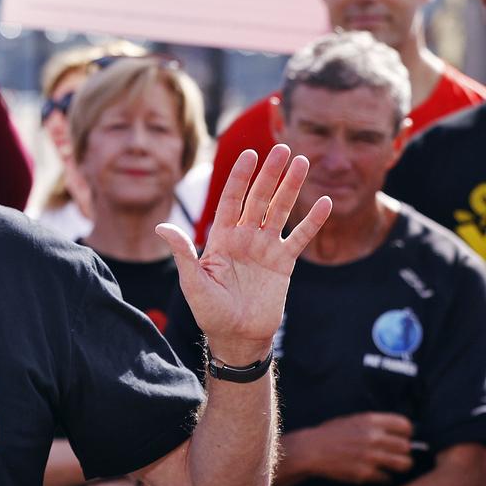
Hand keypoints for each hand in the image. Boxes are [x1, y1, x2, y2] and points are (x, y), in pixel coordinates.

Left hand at [157, 145, 330, 363]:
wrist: (236, 336)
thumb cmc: (210, 310)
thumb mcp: (193, 281)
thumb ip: (183, 252)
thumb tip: (161, 227)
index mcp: (221, 237)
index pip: (232, 200)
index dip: (240, 177)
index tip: (249, 154)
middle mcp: (245, 237)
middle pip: (259, 198)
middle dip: (270, 174)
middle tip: (284, 149)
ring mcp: (266, 248)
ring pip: (281, 211)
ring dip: (292, 188)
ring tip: (303, 163)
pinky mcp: (284, 263)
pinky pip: (300, 237)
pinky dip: (312, 221)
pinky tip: (323, 202)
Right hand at [284, 413, 413, 484]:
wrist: (310, 450)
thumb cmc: (330, 435)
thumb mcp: (352, 420)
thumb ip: (375, 424)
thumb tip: (398, 432)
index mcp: (370, 421)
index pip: (406, 425)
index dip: (406, 433)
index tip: (400, 438)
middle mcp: (373, 437)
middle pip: (407, 446)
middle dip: (403, 451)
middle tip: (395, 454)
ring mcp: (370, 456)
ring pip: (404, 464)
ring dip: (400, 466)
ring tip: (392, 466)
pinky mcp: (365, 473)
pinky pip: (387, 478)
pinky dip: (383, 477)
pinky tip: (375, 474)